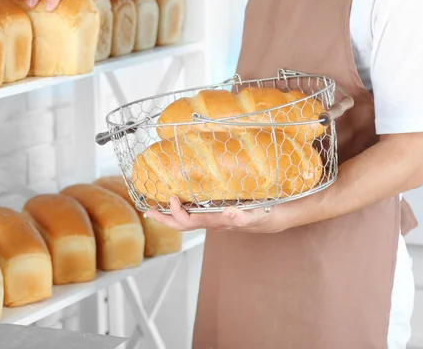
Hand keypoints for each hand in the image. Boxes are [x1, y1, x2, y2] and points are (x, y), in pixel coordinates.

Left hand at [145, 197, 290, 232]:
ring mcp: (212, 219)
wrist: (273, 218)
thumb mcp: (256, 215)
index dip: (177, 213)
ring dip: (169, 216)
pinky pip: (194, 214)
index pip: (190, 222)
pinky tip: (177, 202)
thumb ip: (243, 216)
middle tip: (148, 210)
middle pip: (182, 225)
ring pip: (186, 222)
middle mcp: (211, 222)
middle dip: (164, 219)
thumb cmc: (263, 215)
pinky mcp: (215, 214)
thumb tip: (228, 214)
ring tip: (155, 207)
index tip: (172, 197)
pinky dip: (181, 210)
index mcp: (216, 222)